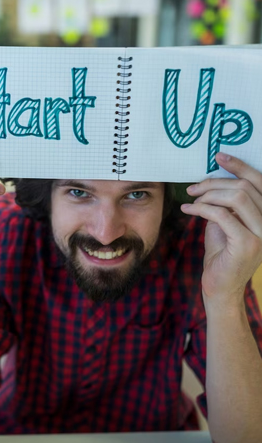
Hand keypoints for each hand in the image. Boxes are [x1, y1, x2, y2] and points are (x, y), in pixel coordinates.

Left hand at [181, 153, 261, 304]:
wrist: (221, 285)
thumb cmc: (222, 252)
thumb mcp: (226, 221)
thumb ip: (227, 202)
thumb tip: (214, 179)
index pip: (260, 182)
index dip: (240, 166)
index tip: (219, 156)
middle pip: (245, 187)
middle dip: (214, 182)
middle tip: (193, 188)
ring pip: (236, 197)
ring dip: (207, 194)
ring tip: (191, 199)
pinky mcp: (248, 243)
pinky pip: (221, 215)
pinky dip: (201, 208)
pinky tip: (188, 210)